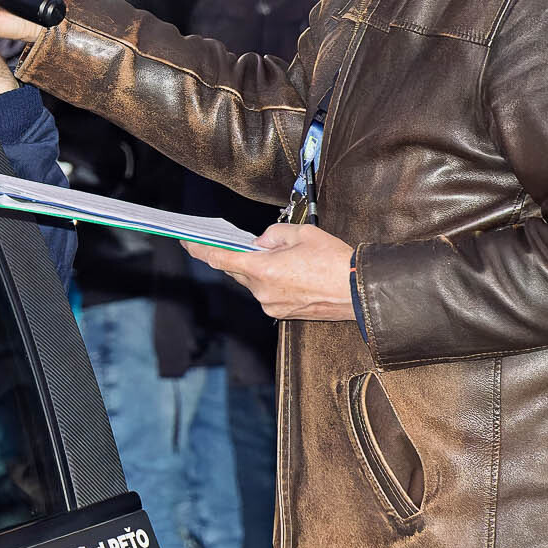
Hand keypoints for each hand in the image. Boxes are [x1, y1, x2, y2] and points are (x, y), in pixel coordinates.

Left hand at [184, 222, 358, 320]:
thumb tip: (261, 242)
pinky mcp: (284, 314)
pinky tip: (289, 272)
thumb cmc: (334, 261)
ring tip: (284, 257)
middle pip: (237, 271)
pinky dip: (271, 281)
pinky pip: (267, 293)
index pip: (220, 259)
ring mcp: (272, 306)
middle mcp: (262, 292)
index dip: (199, 249)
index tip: (186, 241)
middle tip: (250, 243)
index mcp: (262, 270)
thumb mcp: (302, 233)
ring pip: (254, 283)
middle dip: (240, 256)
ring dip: (259, 269)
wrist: (360, 291)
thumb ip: (274, 235)